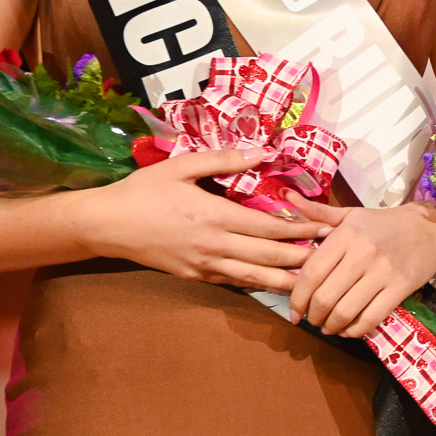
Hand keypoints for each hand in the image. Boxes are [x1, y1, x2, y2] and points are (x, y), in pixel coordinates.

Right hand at [72, 148, 328, 291]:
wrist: (105, 225)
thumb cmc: (143, 191)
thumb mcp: (182, 166)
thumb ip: (224, 160)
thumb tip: (263, 151)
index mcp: (214, 216)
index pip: (267, 227)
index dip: (299, 230)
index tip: (324, 228)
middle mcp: (213, 246)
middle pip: (267, 256)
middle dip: (301, 257)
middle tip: (330, 256)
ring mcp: (203, 265)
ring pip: (253, 277)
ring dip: (285, 278)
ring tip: (313, 279)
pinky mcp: (194, 277)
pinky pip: (232, 282)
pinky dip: (256, 283)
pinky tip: (275, 283)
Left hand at [285, 194, 435, 336]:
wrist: (429, 230)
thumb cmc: (383, 224)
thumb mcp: (351, 215)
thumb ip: (318, 213)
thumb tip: (287, 197)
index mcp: (347, 234)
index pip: (312, 273)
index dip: (297, 298)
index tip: (294, 312)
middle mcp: (364, 252)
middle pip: (325, 297)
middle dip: (313, 316)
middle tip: (312, 320)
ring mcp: (384, 271)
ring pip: (346, 311)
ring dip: (331, 326)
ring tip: (328, 327)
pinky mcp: (401, 287)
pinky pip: (371, 318)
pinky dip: (355, 331)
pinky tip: (348, 330)